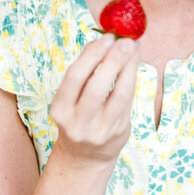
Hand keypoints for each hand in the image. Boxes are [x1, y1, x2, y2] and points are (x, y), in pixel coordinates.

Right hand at [48, 34, 139, 165]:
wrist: (85, 157)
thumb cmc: (79, 116)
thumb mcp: (72, 98)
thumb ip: (86, 70)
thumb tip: (106, 38)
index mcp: (60, 110)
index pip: (74, 78)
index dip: (91, 55)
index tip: (106, 38)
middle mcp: (78, 123)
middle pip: (96, 87)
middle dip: (112, 60)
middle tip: (124, 41)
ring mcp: (99, 131)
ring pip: (118, 95)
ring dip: (127, 68)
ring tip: (133, 48)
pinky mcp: (118, 133)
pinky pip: (128, 102)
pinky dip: (132, 79)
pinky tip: (133, 64)